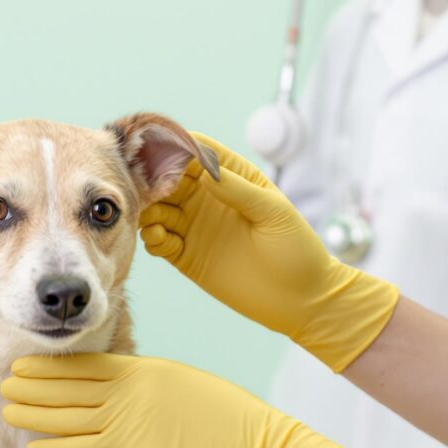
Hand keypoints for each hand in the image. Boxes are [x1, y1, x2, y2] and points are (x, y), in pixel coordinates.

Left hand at [1, 353, 345, 447]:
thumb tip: (102, 381)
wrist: (252, 439)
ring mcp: (126, 428)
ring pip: (66, 420)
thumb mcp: (171, 381)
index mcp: (137, 373)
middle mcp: (126, 397)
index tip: (23, 366)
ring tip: (10, 409)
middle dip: (32, 387)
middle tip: (7, 384)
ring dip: (34, 414)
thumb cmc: (217, 413)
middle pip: (65, 390)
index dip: (46, 367)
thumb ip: (135, 380)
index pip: (79, 367)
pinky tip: (36, 447)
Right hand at [139, 133, 398, 371]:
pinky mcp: (185, 255)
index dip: (178, 148)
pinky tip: (161, 238)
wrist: (300, 300)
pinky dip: (152, 236)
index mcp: (232, 178)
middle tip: (148, 189)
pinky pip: (157, 240)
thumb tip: (207, 174)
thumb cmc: (296, 250)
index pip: (197, 153)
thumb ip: (240, 191)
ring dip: (148, 209)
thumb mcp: (274, 213)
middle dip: (153, 180)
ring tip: (155, 217)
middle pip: (168, 178)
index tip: (163, 153)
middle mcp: (208, 198)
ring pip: (156, 208)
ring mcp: (194, 226)